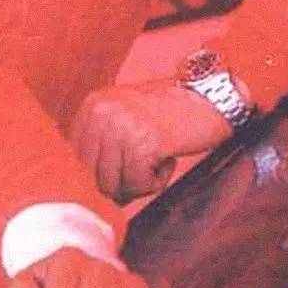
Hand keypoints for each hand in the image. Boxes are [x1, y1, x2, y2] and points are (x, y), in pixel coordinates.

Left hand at [69, 79, 232, 201]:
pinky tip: (168, 160)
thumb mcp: (125, 117)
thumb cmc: (170, 114)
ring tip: (157, 162)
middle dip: (116, 186)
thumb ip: (101, 143)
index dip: (96, 178)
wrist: (212, 99)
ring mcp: (120, 126)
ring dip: (137, 185)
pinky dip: (156, 182)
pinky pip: (138, 184)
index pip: (76, 158)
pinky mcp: (143, 143)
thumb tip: (85, 188)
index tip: (118, 181)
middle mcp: (101, 112)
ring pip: (112, 184)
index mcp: (92, 105)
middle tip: (143, 175)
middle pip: (91, 175)